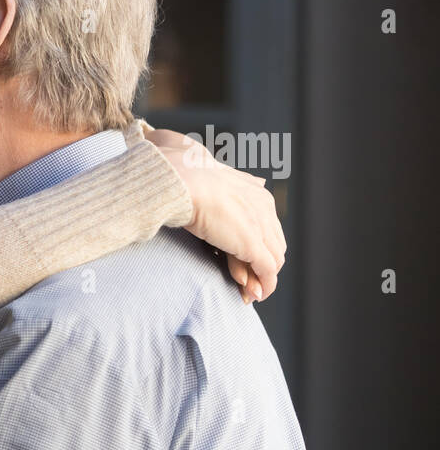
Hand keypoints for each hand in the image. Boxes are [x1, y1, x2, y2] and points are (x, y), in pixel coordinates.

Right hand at [147, 128, 286, 303]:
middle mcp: (263, 206)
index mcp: (255, 191)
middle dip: (261, 265)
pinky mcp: (252, 243)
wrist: (176, 179)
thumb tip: (177, 153)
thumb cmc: (179, 174)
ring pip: (271, 259)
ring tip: (247, 292)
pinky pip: (265, 271)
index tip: (241, 261)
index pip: (264, 225)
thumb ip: (204, 178)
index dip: (255, 246)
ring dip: (260, 278)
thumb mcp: (199, 171)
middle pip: (273, 243)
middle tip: (246, 283)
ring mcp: (259, 225)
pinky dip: (262, 285)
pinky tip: (252, 296)